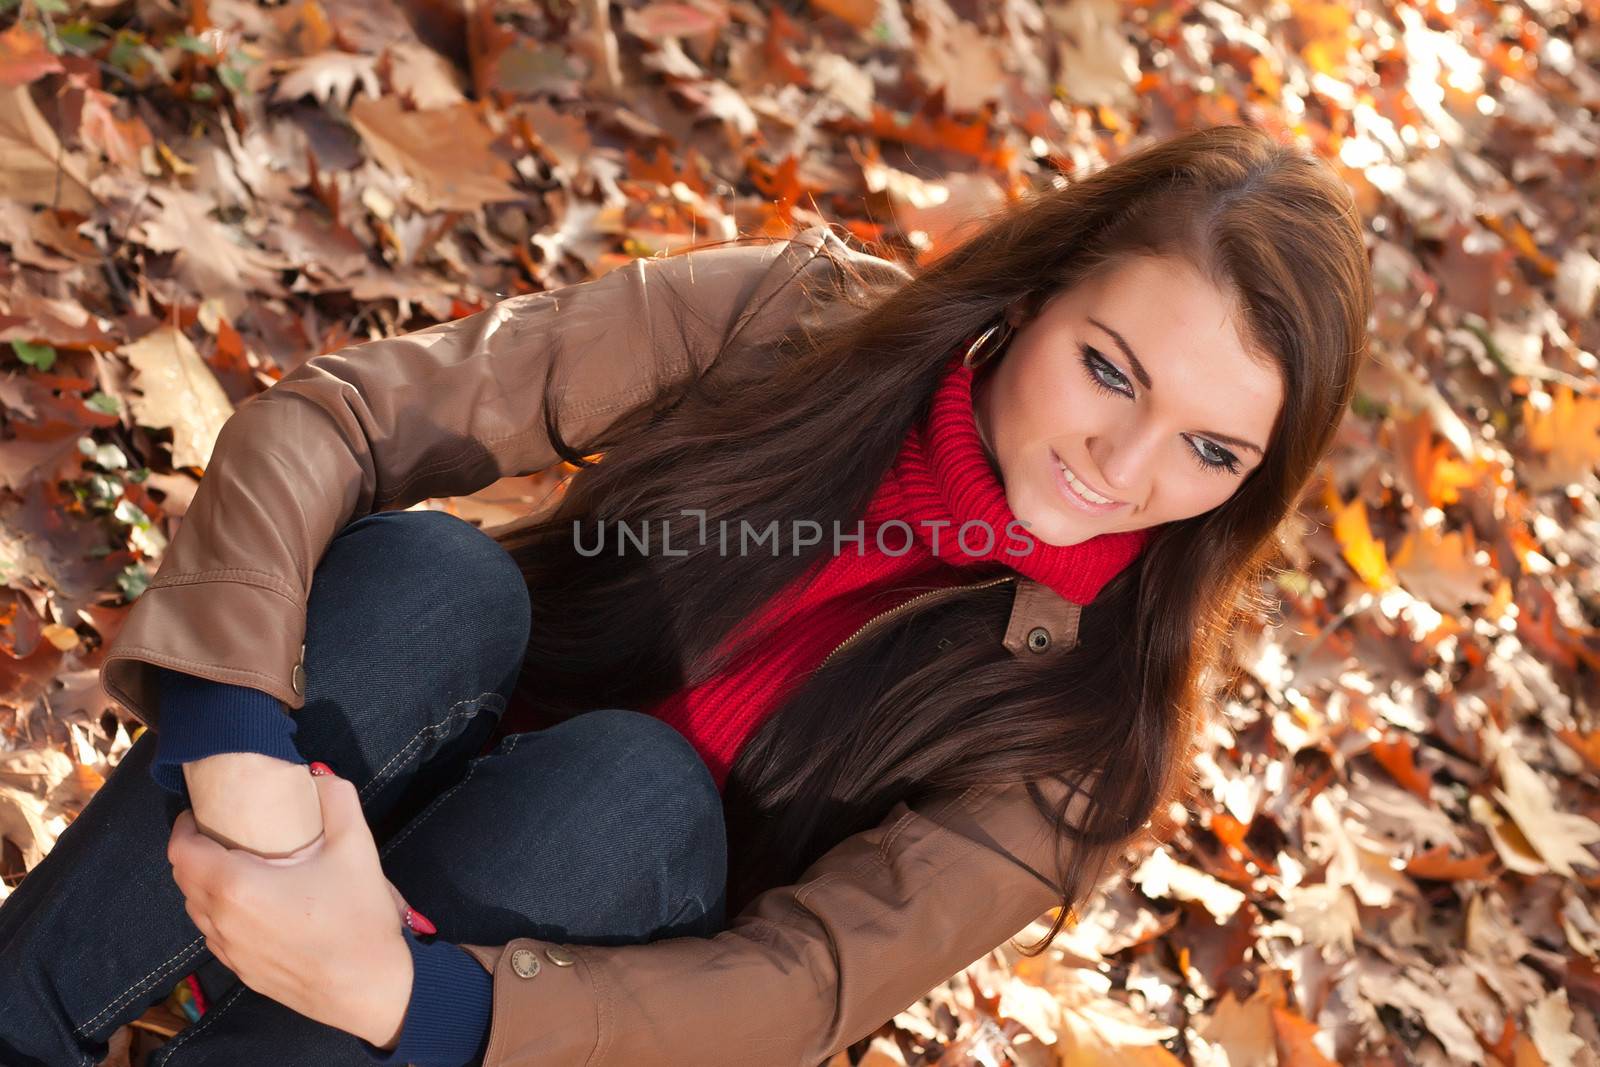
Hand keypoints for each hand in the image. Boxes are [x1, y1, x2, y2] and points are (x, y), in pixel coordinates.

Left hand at [167, 767, 413, 1049]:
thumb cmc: (359, 917)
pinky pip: (215, 935)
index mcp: (236, 887)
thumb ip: (336, 799)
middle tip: (223, 833)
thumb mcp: (356, 847)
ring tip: (238, 867)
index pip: (181, 852)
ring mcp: (229, 953)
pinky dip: (220, 913)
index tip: (202, 813)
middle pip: (183, 880)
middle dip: (194, 852)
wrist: (372, 989)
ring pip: (197, 911)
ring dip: (205, 885)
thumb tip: (318, 771)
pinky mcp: (243, 974)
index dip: (184, 828)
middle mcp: (221, 922)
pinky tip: (255, 906)